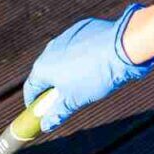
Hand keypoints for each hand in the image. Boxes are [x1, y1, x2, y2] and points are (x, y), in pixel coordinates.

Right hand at [24, 4, 153, 131]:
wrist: (123, 46)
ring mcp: (65, 37)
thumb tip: (46, 126)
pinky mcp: (81, 28)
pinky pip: (76, 45)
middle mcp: (48, 50)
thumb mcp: (75, 100)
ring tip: (84, 79)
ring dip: (66, 69)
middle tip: (64, 98)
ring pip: (61, 58)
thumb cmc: (95, 76)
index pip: (31, 90)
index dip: (34, 103)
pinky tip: (95, 62)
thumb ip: (57, 113)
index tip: (40, 112)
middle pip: (45, 73)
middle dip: (52, 86)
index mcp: (42, 69)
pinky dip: (81, 55)